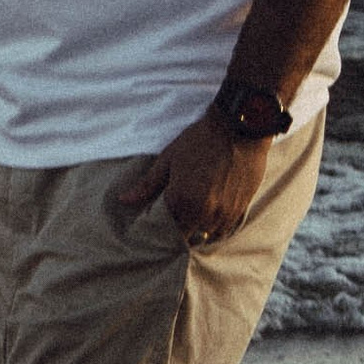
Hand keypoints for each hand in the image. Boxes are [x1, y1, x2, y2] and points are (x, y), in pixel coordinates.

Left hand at [108, 109, 271, 245]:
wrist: (240, 128)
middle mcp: (203, 212)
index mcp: (182, 199)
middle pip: (185, 234)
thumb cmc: (201, 139)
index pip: (165, 227)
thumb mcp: (169, 158)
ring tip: (195, 208)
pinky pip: (224, 229)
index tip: (157, 219)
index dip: (159, 224)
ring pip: (205, 233)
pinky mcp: (240, 209)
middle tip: (176, 213)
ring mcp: (224, 213)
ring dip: (198, 226)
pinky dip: (215, 224)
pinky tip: (211, 209)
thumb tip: (123, 200)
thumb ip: (148, 185)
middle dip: (178, 227)